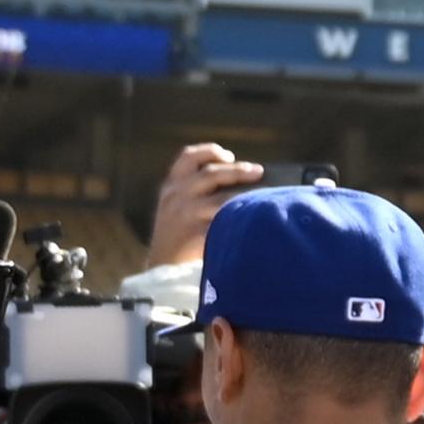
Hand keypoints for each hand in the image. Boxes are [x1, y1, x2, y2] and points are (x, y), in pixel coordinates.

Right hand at [143, 142, 262, 267]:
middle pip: (211, 174)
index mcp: (171, 187)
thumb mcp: (174, 208)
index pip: (188, 157)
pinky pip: (224, 223)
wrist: (161, 272)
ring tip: (262, 197)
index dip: (210, 152)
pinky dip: (240, 220)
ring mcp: (185, 215)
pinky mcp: (195, 235)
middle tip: (258, 171)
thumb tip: (236, 180)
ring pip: (221, 199)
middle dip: (238, 170)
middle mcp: (176, 196)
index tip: (229, 155)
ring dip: (245, 196)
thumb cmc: (176, 239)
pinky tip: (254, 221)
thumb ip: (194, 192)